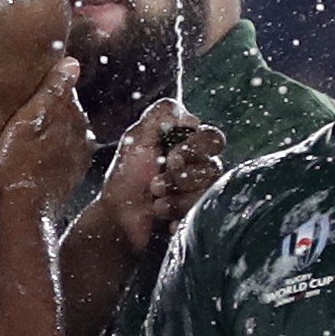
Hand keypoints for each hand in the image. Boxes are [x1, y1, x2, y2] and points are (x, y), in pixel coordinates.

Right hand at [0, 58, 93, 217]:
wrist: (24, 210)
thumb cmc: (19, 164)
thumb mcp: (28, 120)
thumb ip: (52, 91)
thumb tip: (72, 63)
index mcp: (73, 117)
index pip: (64, 90)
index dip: (45, 89)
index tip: (28, 92)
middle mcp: (82, 136)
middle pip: (67, 112)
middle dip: (50, 110)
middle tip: (24, 112)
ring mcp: (78, 157)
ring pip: (65, 133)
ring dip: (51, 131)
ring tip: (27, 134)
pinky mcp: (71, 176)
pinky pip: (63, 153)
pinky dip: (52, 150)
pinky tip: (37, 155)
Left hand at [93, 101, 226, 257]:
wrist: (119, 216)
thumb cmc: (127, 175)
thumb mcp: (136, 138)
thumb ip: (159, 117)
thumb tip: (192, 118)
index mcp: (189, 145)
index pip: (212, 139)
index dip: (195, 148)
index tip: (171, 158)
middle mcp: (201, 167)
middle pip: (215, 167)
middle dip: (184, 178)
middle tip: (157, 184)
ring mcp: (203, 192)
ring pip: (209, 192)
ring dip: (177, 198)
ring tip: (155, 201)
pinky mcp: (200, 214)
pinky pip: (205, 215)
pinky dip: (180, 216)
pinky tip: (164, 218)